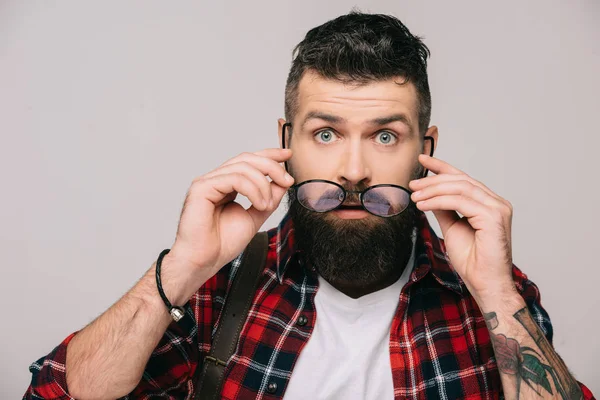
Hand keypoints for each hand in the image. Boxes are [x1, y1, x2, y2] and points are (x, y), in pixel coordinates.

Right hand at [168, 148, 293, 279]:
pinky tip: (259, 204)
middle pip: (247, 159)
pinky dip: (252, 189)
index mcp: (226, 184)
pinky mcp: (201, 188)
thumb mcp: (255, 216)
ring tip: (267, 205)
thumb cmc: (222, 243)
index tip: (288, 155)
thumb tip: (284, 182)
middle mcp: (215, 180)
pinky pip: (234, 178)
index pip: (248, 161)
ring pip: (242, 167)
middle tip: (287, 181)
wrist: (204, 261)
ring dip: (263, 185)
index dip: (269, 155)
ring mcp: (207, 182)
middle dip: (272, 167)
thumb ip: (268, 198)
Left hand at [409, 154, 514, 300]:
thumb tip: (429, 195)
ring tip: (414, 196)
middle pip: (460, 180)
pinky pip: (460, 202)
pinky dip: (438, 201)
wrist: (485, 284)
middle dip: (433, 180)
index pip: (463, 178)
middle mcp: (496, 202)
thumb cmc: (473, 261)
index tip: (422, 159)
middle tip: (412, 184)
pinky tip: (422, 205)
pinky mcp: (494, 216)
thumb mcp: (452, 228)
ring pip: (459, 188)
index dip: (442, 167)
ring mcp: (498, 208)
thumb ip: (445, 210)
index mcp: (488, 204)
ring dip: (432, 190)